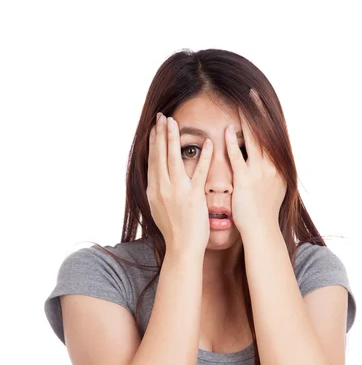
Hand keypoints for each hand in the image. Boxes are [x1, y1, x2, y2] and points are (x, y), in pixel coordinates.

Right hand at [146, 113, 213, 254]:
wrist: (182, 248)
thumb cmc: (174, 231)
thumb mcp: (159, 209)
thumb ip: (159, 192)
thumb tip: (158, 180)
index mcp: (154, 190)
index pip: (152, 161)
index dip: (153, 142)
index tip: (154, 127)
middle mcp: (162, 188)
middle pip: (160, 155)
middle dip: (160, 134)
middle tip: (161, 116)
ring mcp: (177, 192)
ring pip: (173, 160)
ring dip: (173, 139)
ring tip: (174, 122)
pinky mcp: (193, 197)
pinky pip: (199, 173)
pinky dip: (203, 157)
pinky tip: (207, 143)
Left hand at [226, 89, 286, 235]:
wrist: (261, 230)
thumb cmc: (263, 211)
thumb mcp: (273, 187)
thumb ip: (269, 170)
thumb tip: (267, 158)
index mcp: (279, 166)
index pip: (274, 134)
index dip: (268, 116)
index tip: (261, 100)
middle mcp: (272, 167)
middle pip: (266, 132)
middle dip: (259, 111)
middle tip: (252, 92)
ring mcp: (260, 174)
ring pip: (254, 140)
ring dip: (246, 121)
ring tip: (239, 103)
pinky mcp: (246, 182)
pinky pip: (239, 158)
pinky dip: (234, 143)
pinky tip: (228, 130)